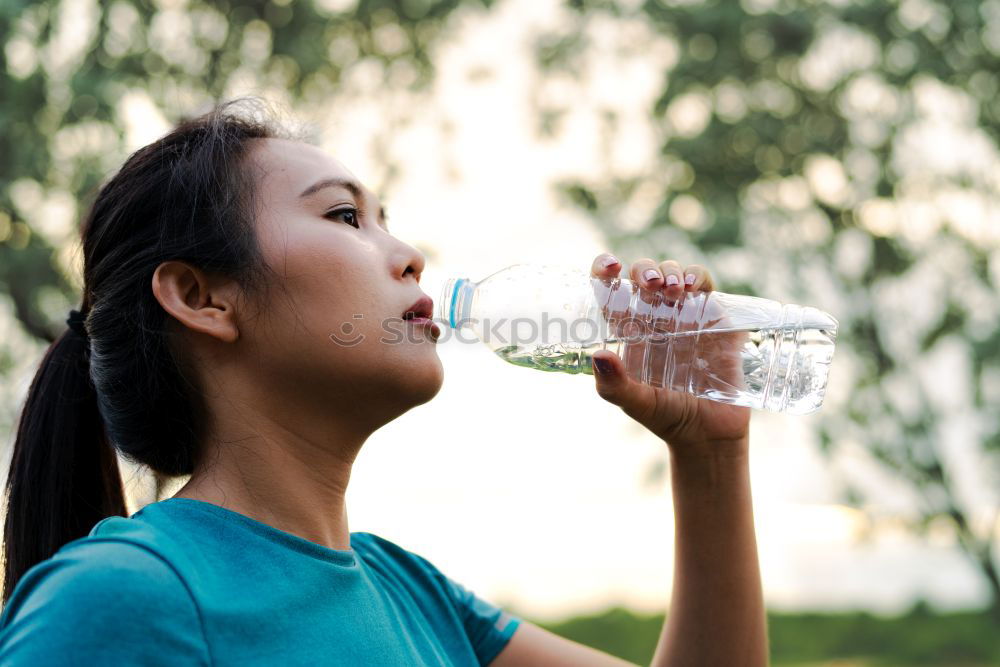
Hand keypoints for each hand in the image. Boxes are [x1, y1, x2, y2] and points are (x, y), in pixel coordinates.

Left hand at [589, 254, 750, 454]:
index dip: (605, 271)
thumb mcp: (636, 404)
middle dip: (644, 269)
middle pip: (645, 276)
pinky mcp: (715, 319)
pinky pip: (707, 287)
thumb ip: (614, 386)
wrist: (709, 434)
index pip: (611, 292)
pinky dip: (699, 278)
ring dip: (672, 270)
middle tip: (650, 283)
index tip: (609, 266)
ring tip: (673, 287)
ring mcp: (686, 315)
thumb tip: (598, 356)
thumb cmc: (665, 417)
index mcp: (628, 331)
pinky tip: (693, 287)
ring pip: (675, 274)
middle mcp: (655, 318)